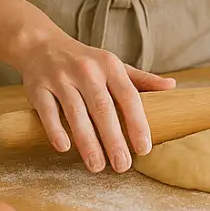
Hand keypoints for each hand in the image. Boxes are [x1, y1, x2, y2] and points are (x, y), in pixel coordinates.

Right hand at [15, 26, 175, 172]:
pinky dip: (55, 130)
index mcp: (109, 65)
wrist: (41, 44)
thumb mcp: (114, 65)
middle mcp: (86, 70)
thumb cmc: (85, 61)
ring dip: (87, 142)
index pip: (128, 95)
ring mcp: (60, 78)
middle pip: (102, 108)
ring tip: (97, 166)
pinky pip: (48, 111)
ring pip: (76, 113)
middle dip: (113, 139)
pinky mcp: (38, 87)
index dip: (137, 122)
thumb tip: (172, 87)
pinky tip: (65, 148)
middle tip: (122, 166)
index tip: (144, 148)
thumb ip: (141, 79)